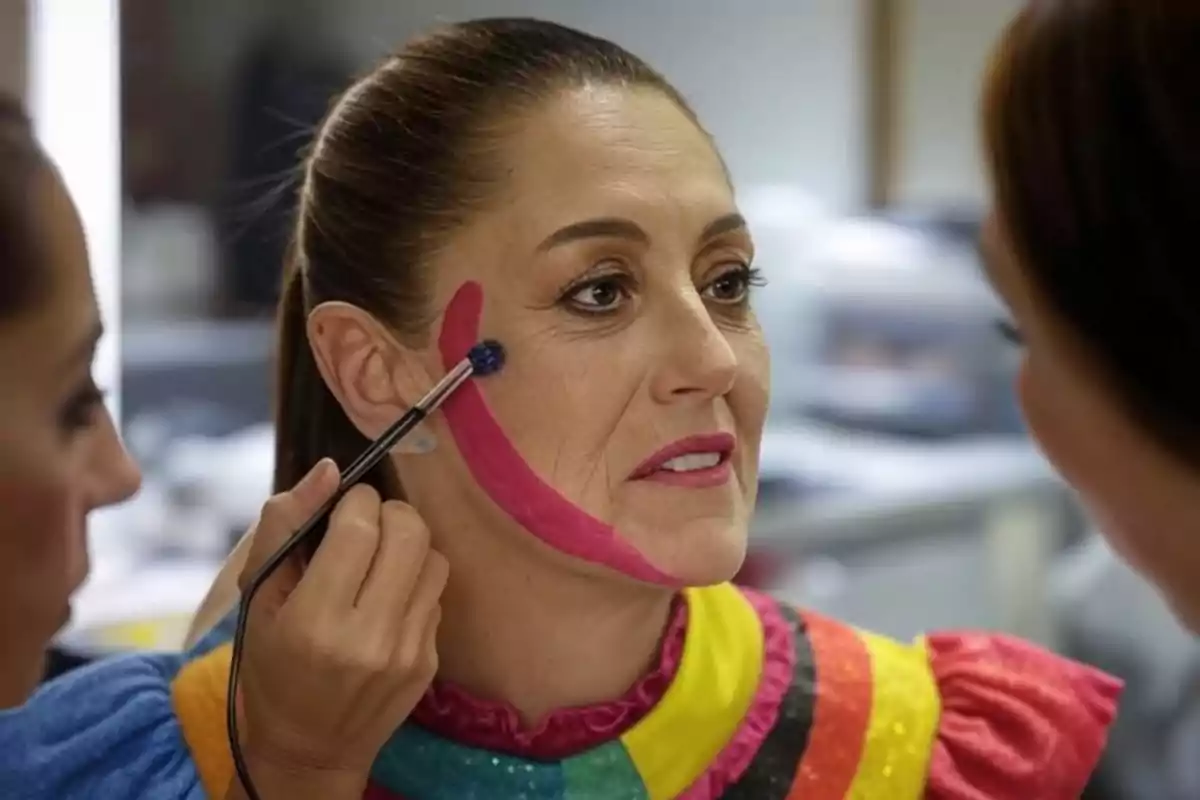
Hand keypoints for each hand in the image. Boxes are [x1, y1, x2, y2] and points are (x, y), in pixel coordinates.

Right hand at [234, 459, 447, 782]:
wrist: (309, 749)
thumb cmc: (270, 669)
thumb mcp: (256, 600)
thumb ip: (283, 528)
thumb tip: (328, 470)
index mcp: (315, 621)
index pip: (360, 527)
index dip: (355, 501)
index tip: (343, 507)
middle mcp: (369, 637)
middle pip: (410, 532)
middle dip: (388, 513)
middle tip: (364, 526)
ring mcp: (408, 651)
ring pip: (434, 557)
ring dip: (408, 544)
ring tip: (377, 560)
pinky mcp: (431, 661)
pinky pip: (436, 593)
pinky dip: (414, 581)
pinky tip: (386, 598)